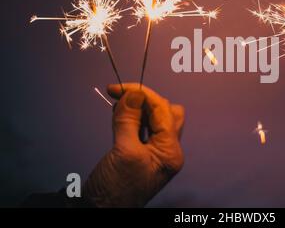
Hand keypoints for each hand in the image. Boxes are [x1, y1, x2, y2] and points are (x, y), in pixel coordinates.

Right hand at [82, 84, 184, 206]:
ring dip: (139, 107)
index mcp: (170, 152)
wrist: (99, 212)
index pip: (163, 112)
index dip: (143, 95)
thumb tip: (134, 92)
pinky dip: (133, 117)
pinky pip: (143, 128)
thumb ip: (129, 120)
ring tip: (118, 103)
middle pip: (166, 113)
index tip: (120, 87)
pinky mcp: (142, 153)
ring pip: (155, 119)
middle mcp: (168, 151)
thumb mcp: (123, 151)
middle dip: (145, 100)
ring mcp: (155, 152)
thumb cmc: (115, 189)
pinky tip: (120, 114)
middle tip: (120, 94)